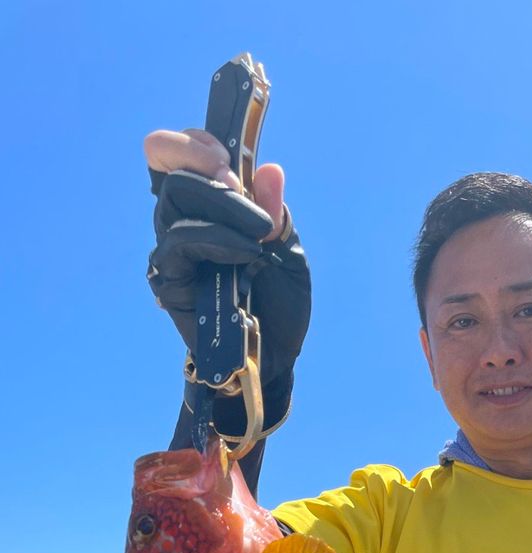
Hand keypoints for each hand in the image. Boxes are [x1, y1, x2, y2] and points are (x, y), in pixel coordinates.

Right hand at [144, 126, 310, 426]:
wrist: (276, 356)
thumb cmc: (280, 304)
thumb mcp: (289, 252)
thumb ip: (276, 212)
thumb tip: (270, 170)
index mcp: (207, 206)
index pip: (175, 153)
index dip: (195, 143)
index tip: (230, 159)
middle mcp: (182, 221)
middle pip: (172, 167)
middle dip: (211, 169)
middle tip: (244, 191)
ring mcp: (172, 250)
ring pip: (176, 198)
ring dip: (223, 205)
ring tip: (259, 234)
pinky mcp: (169, 279)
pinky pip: (179, 242)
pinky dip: (216, 238)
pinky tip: (246, 253)